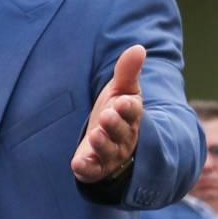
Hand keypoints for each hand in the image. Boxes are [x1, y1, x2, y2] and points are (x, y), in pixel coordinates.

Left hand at [72, 44, 145, 182]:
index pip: (133, 112)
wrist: (105, 138)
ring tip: (95, 135)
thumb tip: (139, 48)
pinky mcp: (95, 167)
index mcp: (132, 116)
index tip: (124, 101)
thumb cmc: (115, 111)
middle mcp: (125, 137)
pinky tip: (78, 164)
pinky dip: (87, 168)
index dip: (129, 107)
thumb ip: (127, 72)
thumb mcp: (120, 90)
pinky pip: (93, 170)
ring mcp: (110, 154)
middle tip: (106, 116)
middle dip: (115, 125)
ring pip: (109, 151)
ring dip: (103, 144)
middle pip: (122, 132)